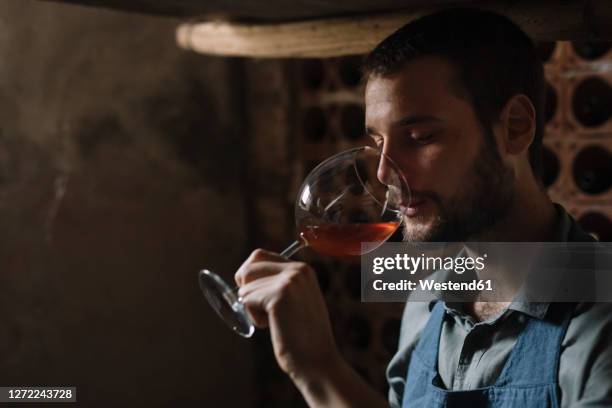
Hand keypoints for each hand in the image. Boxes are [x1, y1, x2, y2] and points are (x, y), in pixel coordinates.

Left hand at [235, 249, 339, 379]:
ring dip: (251, 306)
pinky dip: (253, 316)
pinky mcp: (279, 296)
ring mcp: (289, 281)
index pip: (259, 256)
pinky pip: (246, 299)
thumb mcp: (297, 300)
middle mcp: (297, 269)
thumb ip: (280, 284)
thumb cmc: (302, 336)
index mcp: (302, 269)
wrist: (317, 361)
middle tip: (258, 308)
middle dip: (245, 288)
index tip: (255, 296)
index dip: (249, 276)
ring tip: (271, 321)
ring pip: (246, 285)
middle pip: (249, 266)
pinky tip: (271, 326)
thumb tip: (244, 273)